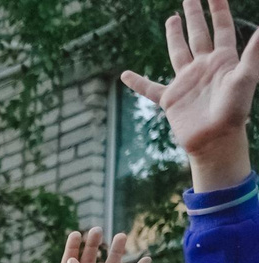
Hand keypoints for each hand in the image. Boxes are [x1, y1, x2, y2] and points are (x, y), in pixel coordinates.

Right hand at [122, 0, 258, 188]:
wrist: (215, 140)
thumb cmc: (234, 111)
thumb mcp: (246, 78)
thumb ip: (254, 53)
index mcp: (222, 60)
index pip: (221, 28)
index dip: (218, 9)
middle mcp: (204, 67)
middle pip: (198, 34)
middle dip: (195, 16)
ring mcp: (186, 82)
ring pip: (179, 52)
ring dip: (175, 36)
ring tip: (171, 19)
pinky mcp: (171, 99)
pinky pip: (150, 88)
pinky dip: (137, 83)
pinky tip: (126, 75)